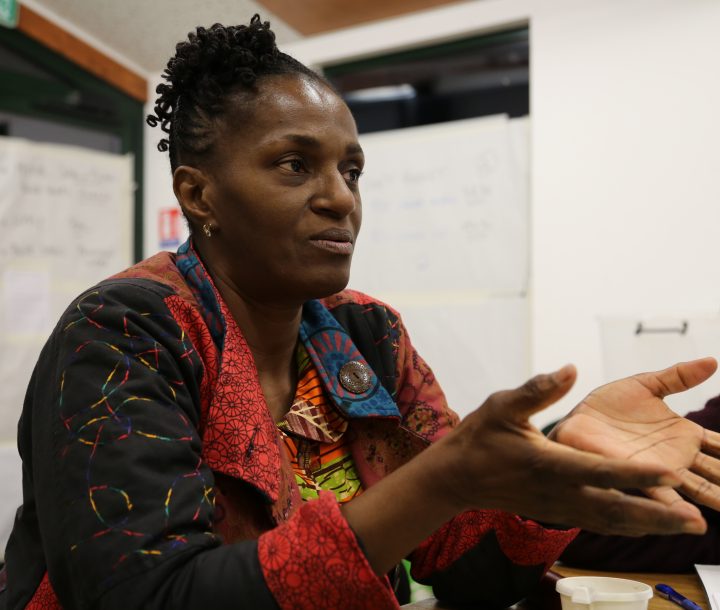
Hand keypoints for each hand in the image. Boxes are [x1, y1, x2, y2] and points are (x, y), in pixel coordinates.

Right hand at [433, 365, 705, 535]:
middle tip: (698, 522)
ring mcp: (559, 508)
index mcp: (548, 463)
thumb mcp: (502, 405)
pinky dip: (630, 527)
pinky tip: (651, 525)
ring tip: (690, 527)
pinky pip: (600, 524)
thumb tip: (571, 368)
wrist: (458, 477)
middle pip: (616, 510)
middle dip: (659, 516)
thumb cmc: (480, 437)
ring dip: (652, 527)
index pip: (599, 471)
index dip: (636, 474)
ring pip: (613, 523)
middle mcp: (559, 492)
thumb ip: (538, 389)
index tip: (672, 474)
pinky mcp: (557, 514)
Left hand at [551, 357, 719, 515]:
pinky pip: (661, 494)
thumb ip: (677, 376)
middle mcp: (676, 458)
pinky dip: (676, 507)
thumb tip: (712, 362)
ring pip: (698, 491)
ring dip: (716, 502)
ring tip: (715, 521)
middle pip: (719, 477)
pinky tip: (691, 519)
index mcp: (683, 435)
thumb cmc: (604, 407)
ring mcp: (658, 470)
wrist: (571, 420)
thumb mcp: (644, 385)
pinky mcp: (635, 476)